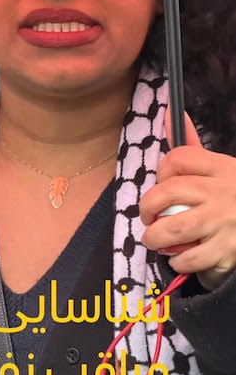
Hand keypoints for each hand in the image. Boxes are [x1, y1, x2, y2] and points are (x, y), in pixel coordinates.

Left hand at [140, 109, 235, 289]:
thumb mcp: (220, 167)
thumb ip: (191, 144)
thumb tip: (167, 113)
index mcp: (220, 168)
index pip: (176, 159)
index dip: (160, 172)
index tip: (161, 185)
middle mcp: (221, 192)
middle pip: (167, 194)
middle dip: (147, 208)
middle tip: (148, 218)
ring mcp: (224, 222)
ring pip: (172, 230)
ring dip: (155, 238)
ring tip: (156, 240)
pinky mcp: (227, 251)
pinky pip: (188, 258)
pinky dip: (177, 261)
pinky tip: (180, 257)